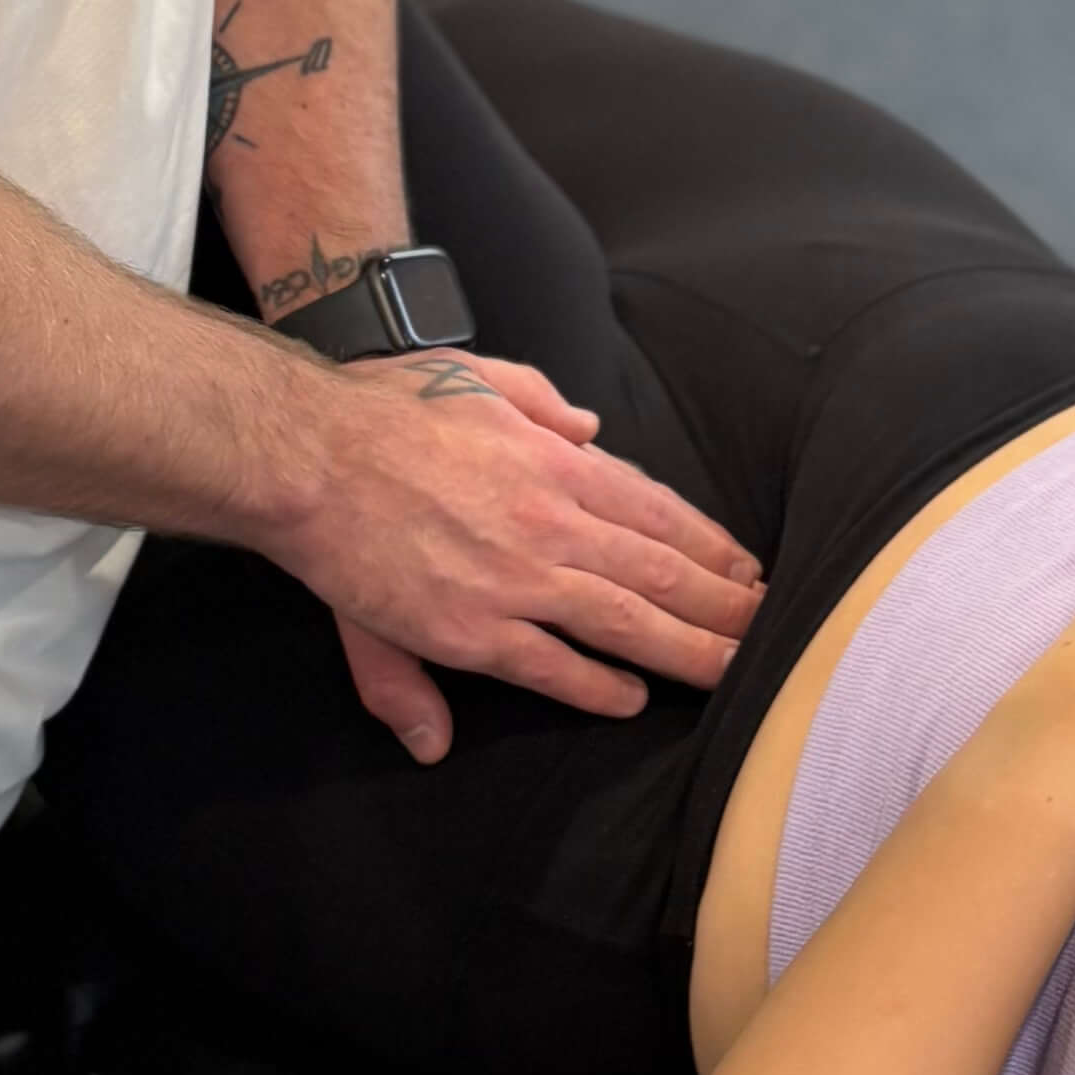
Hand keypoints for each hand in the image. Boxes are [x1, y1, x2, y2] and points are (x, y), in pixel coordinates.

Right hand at [282, 353, 765, 765]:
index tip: (745, 567)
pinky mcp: (469, 629)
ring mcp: (512, 579)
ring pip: (625, 621)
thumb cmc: (382, 407)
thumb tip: (590, 424)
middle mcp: (548, 521)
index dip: (708, 544)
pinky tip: (633, 696)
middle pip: (659, 570)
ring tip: (732, 670)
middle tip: (768, 628)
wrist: (305, 453)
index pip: (654, 510)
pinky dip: (598, 684)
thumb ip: (542, 403)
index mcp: (552, 461)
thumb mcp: (477, 378)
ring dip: (688, 649)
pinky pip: (551, 666)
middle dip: (721, 603)